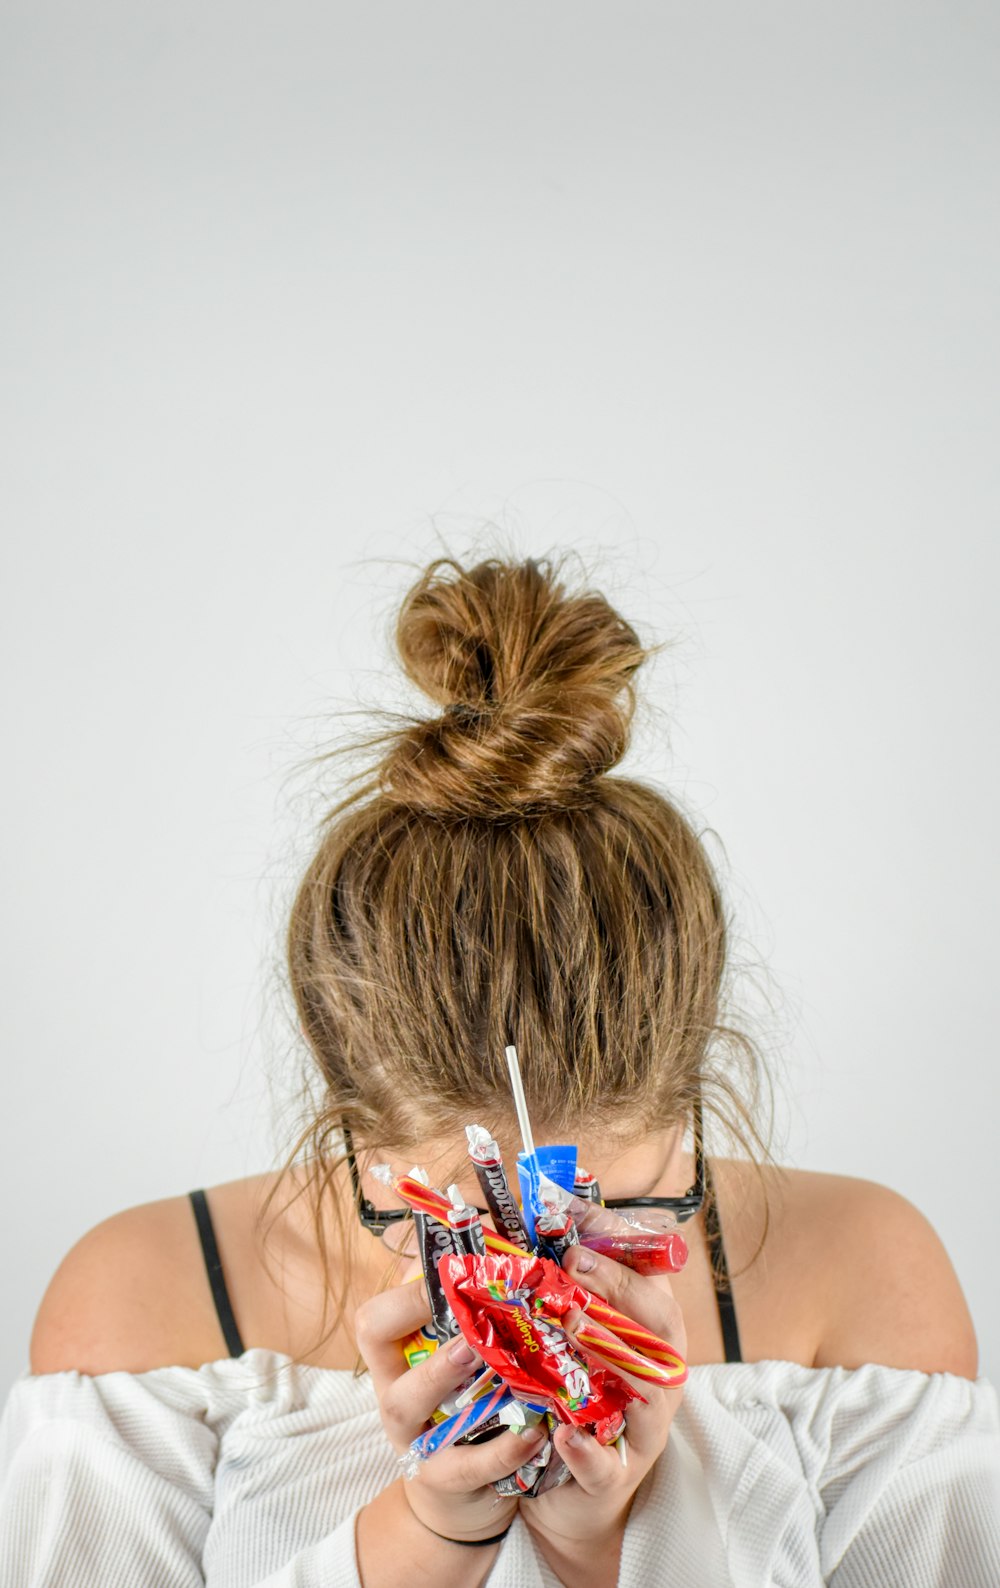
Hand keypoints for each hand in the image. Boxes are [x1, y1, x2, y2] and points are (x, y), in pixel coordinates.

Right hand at [354, 1274, 547, 1542]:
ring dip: (439, 1374)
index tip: (450, 1274)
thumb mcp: (457, 1359)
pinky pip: (467, 1464)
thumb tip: (492, 1245)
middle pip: (377, 1347)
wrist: (463, 1491)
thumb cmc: (464, 1404)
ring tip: (482, 1356)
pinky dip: (502, 1449)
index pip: (376, 1318)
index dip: (408, 1293)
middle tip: (464, 1317)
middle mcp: (393, 1393)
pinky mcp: (443, 1478)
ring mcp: (412, 1437)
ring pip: (406, 1404)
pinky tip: (534, 1432)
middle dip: (416, 1321)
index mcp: (394, 1358)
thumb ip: (465, 1312)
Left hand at [517, 1244, 686, 1572]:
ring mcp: (644, 1430)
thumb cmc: (581, 1398)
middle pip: (661, 1325)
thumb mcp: (581, 1339)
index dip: (621, 1245)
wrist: (576, 1491)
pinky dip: (586, 1450)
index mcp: (651, 1337)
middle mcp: (659, 1378)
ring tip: (571, 1325)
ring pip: (647, 1390)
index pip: (654, 1279)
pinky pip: (607, 1465)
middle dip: (619, 1287)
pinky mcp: (615, 1478)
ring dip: (609, 1352)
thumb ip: (572, 1287)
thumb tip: (546, 1221)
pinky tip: (562, 1435)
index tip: (578, 1218)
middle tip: (572, 1263)